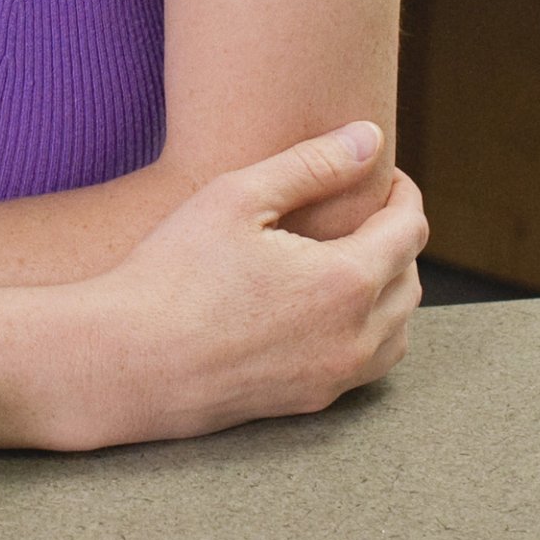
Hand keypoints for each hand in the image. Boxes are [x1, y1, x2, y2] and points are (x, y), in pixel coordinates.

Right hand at [41, 122, 426, 450]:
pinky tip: (333, 310)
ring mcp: (334, 376)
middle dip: (400, 238)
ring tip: (356, 255)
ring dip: (391, 288)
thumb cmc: (174, 273)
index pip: (410, 230)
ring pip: (399, 329)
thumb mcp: (237, 197)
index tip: (383, 174)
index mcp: (345, 280)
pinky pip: (369, 365)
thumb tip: (371, 137)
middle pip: (410, 280)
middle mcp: (354, 336)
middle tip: (366, 208)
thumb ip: (312, 164)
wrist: (129, 363)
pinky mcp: (310, 402)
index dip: (403, 194)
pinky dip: (371, 330)